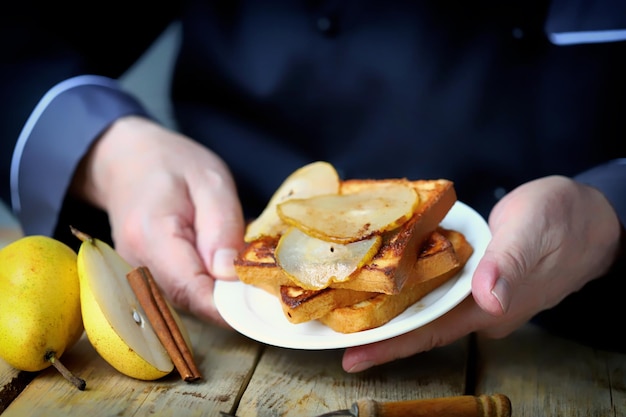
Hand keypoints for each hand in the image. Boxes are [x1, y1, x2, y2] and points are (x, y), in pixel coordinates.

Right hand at [72, 116, 243, 325]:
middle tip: (271, 291)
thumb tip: (231, 275)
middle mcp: (136, 264)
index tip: (263, 309)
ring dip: (223, 295)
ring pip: (188, 300)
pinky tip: (227, 269)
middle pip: (190, 300)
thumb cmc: (172, 164)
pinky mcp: (145, 278)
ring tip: (251, 274)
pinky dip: (210, 287)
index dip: (227, 307)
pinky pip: (183, 292)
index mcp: (151, 234)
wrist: (127, 161)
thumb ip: (222, 226)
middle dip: (232, 303)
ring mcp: (137, 274)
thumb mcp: (211, 182)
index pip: (190, 288)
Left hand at [342, 175, 621, 371]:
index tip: (352, 358)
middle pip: (420, 325)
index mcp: (489, 306)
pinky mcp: (477, 273)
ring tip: (348, 308)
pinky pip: (436, 284)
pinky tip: (386, 278)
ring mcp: (479, 292)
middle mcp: (479, 306)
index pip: (430, 333)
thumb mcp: (533, 234)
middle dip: (378, 332)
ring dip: (389, 310)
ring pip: (426, 306)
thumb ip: (509, 266)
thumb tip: (488, 300)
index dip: (390, 346)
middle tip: (335, 333)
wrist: (589, 215)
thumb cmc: (562, 221)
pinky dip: (408, 285)